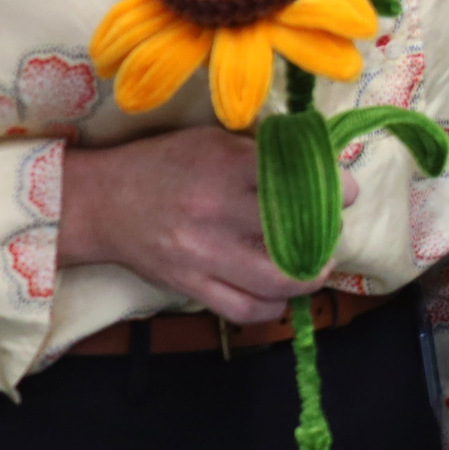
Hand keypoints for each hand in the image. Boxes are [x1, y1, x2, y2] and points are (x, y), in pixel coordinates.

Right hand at [59, 124, 360, 323]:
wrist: (100, 202)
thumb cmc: (162, 163)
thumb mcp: (212, 140)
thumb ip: (259, 150)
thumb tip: (314, 158)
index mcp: (225, 166)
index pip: (293, 177)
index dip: (332, 186)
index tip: (347, 191)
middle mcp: (215, 212)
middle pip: (292, 234)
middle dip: (325, 236)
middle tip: (331, 233)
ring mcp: (202, 255)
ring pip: (273, 281)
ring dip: (306, 279)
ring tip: (315, 268)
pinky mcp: (189, 286)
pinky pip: (243, 310)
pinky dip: (271, 307)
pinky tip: (280, 294)